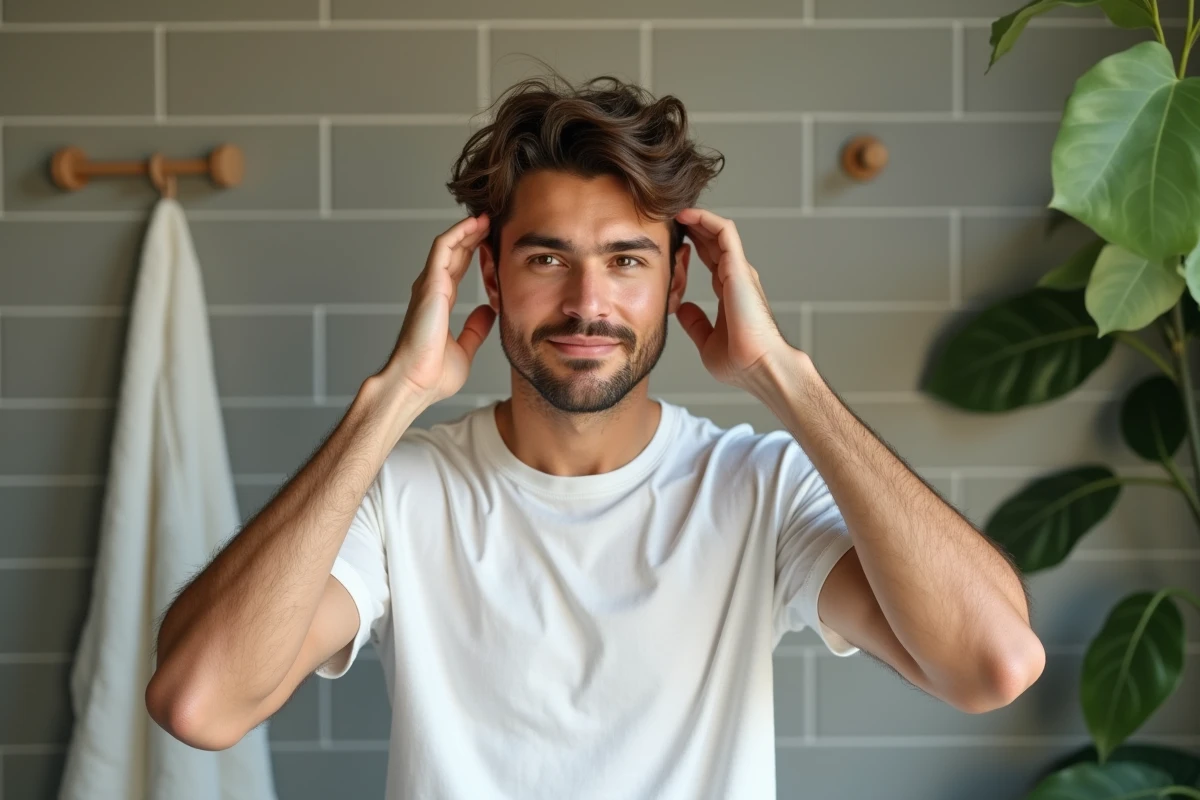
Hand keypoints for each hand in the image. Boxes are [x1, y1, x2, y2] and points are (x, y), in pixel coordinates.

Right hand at [378, 213, 495, 405]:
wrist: (415, 383)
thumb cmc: (432, 374)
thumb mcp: (465, 348)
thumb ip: (475, 328)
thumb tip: (488, 312)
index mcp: (439, 303)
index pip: (457, 268)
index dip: (473, 252)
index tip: (491, 241)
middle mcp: (432, 291)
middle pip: (453, 253)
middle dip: (472, 235)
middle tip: (492, 221)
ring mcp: (429, 286)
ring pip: (448, 245)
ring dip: (466, 229)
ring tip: (487, 217)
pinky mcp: (429, 284)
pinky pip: (442, 248)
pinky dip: (458, 233)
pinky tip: (475, 224)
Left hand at [673, 208, 793, 390]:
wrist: (758, 368)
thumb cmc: (741, 362)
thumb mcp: (707, 341)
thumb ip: (695, 323)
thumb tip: (682, 308)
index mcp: (730, 293)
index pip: (711, 259)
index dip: (693, 245)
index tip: (673, 238)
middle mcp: (737, 278)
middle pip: (714, 242)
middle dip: (694, 227)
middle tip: (670, 217)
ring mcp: (739, 271)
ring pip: (719, 232)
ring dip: (698, 218)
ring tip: (676, 210)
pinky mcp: (739, 268)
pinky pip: (725, 233)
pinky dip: (706, 219)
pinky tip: (687, 214)